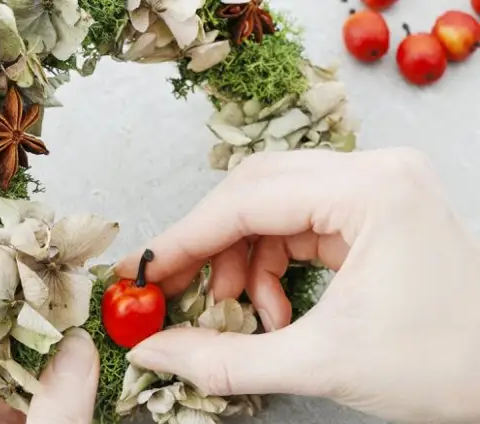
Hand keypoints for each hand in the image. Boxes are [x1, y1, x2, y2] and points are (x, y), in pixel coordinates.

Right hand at [116, 148, 479, 423]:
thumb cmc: (441, 366)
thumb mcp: (322, 364)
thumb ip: (225, 359)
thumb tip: (156, 350)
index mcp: (371, 191)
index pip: (249, 199)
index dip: (186, 237)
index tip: (144, 270)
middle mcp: (374, 171)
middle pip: (256, 191)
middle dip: (211, 246)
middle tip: (178, 289)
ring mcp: (375, 185)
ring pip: (273, 206)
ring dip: (243, 259)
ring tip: (244, 313)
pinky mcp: (372, 207)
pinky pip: (299, 222)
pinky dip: (273, 262)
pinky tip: (276, 306)